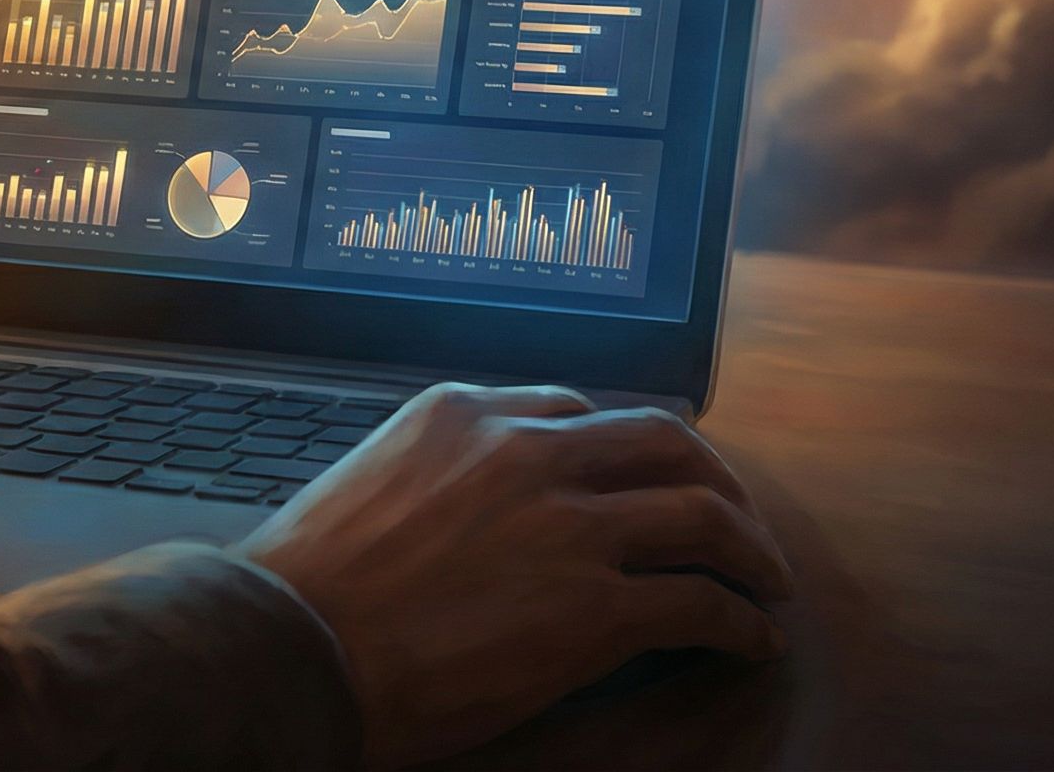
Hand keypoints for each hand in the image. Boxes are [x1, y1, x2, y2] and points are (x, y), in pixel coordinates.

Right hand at [236, 386, 789, 767]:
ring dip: (749, 547)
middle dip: (711, 478)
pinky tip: (750, 642)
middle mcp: (523, 449)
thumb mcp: (368, 485)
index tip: (639, 476)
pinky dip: (740, 624)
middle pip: (660, 439)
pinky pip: (699, 604)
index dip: (622, 447)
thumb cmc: (303, 586)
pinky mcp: (595, 606)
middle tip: (732, 516)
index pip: (574, 408)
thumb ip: (432, 476)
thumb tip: (467, 514)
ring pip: (700, 512)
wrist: (288, 645)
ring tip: (765, 579)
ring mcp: (565, 523)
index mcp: (461, 412)